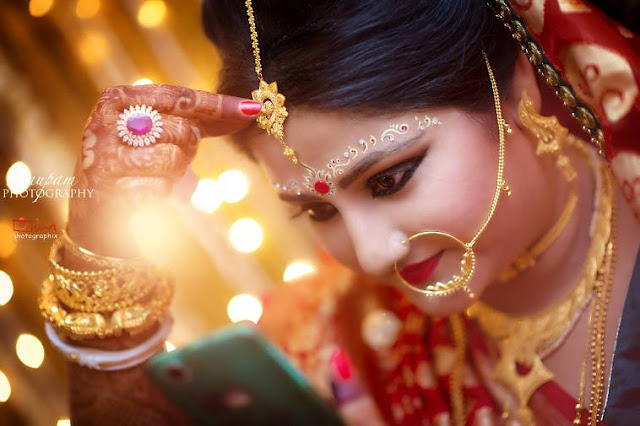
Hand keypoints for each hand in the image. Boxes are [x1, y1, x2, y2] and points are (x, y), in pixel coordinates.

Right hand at [66, 84, 260, 256]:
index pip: (179, 97)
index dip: (218, 104)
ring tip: (149, 178)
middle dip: (188, 149)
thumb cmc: (134, 172)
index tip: (253, 109)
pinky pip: (161, 189)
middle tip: (167, 161)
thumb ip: (195, 121)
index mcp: (119, 100)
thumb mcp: (157, 137)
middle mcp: (107, 122)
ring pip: (175, 160)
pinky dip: (160, 195)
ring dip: (173, 175)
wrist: (96, 221)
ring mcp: (104, 155)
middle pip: (183, 130)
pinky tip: (140, 196)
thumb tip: (247, 111)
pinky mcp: (107, 189)